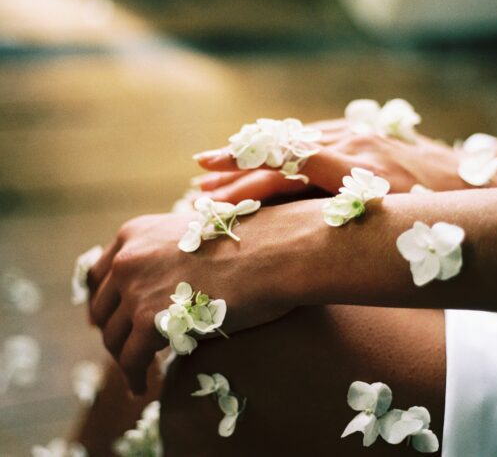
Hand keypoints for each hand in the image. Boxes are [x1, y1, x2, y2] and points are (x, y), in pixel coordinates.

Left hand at [87, 202, 324, 393]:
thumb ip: (165, 256)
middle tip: (130, 350)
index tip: (115, 321)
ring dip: (123, 358)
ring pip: (113, 337)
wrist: (272, 252)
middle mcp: (128, 257)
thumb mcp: (192, 238)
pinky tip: (144, 386)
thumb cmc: (247, 246)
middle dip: (114, 332)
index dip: (106, 302)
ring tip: (138, 372)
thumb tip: (160, 288)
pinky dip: (134, 377)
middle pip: (102, 308)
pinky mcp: (148, 318)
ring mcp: (135, 287)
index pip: (99, 275)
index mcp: (135, 233)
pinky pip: (130, 359)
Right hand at [192, 119, 463, 202]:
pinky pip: (310, 135)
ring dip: (249, 154)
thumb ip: (354, 224)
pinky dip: (278, 145)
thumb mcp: (401, 225)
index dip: (246, 179)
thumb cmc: (442, 214)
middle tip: (196, 182)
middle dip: (235, 169)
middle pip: (280, 154)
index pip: (287, 170)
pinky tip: (255, 152)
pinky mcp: (359, 131)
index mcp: (357, 169)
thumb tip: (301, 240)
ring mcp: (354, 134)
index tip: (209, 191)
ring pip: (289, 141)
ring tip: (212, 165)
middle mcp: (350, 145)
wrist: (479, 179)